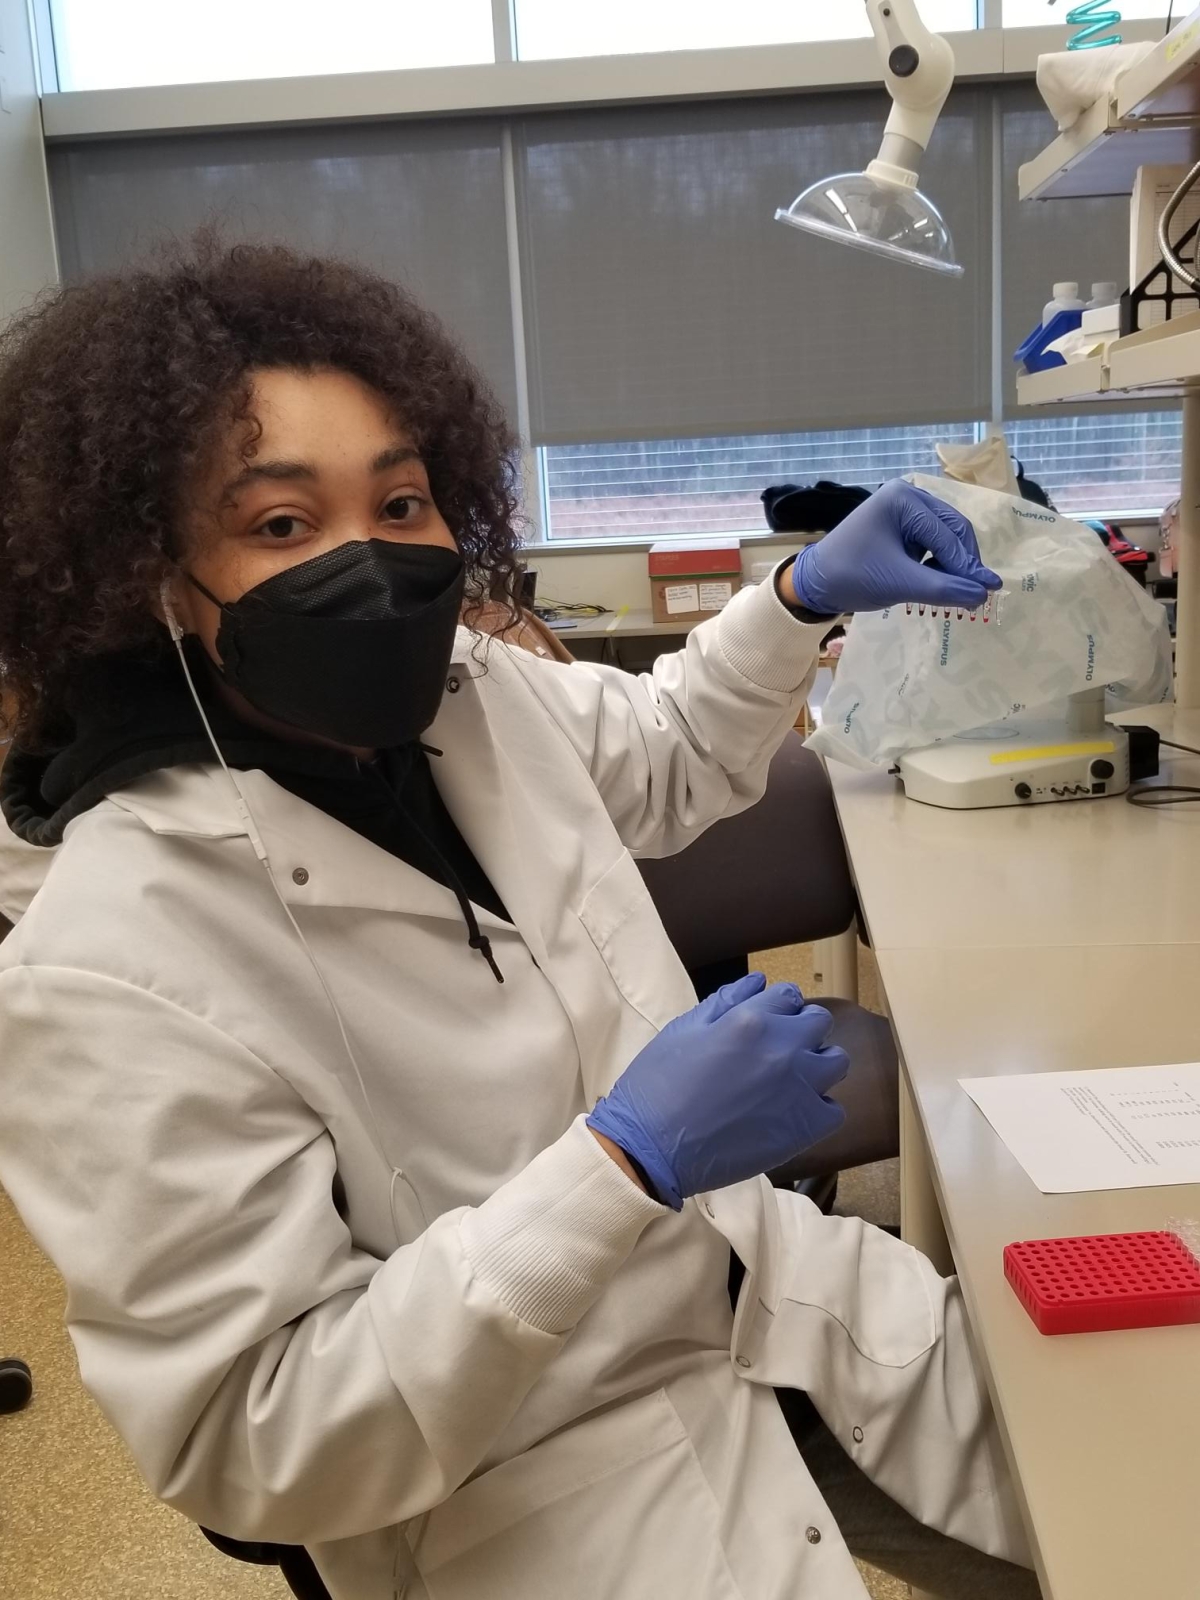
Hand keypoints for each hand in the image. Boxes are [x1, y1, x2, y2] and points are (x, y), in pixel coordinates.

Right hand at [587, 972, 848, 1210]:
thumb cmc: (657, 1084)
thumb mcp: (683, 1030)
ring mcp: (799, 1088)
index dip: (778, 1007)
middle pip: (819, 1023)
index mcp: (751, 1019)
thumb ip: (725, 1001)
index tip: (768, 1022)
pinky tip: (791, 1115)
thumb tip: (760, 982)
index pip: (789, 995)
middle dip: (801, 1029)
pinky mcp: (805, 1127)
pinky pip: (833, 1110)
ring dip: (817, 1065)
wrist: (652, 1148)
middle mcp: (783, 1047)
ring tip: (791, 1081)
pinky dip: (817, 1109)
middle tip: (777, 1050)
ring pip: (836, 1062)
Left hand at [786, 478, 1000, 615]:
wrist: (815, 584)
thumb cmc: (851, 577)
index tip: (988, 591)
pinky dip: (940, 563)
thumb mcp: (899, 583)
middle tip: (979, 592)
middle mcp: (908, 496)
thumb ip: (943, 588)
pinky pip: (932, 543)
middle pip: (953, 529)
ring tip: (957, 591)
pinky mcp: (903, 527)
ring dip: (953, 564)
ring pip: (945, 537)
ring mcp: (905, 510)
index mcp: (903, 498)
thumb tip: (983, 594)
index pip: (946, 534)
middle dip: (964, 561)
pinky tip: (939, 583)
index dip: (968, 565)